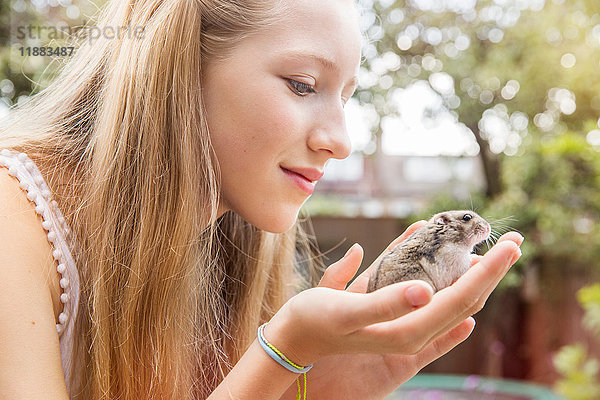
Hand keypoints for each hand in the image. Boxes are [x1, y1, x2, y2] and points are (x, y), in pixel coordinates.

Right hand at [268, 221, 522, 399]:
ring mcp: (404, 315)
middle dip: (491, 267)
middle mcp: (413, 325)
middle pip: (464, 295)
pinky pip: (423, 281)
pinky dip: (436, 262)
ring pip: (449, 289)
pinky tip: (434, 238)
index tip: (511, 246)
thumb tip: (425, 290)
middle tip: (516, 240)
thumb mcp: (346, 314)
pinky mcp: (392, 304)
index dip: (488, 272)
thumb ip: (386, 304)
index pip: (461, 299)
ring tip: (488, 242)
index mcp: (409, 330)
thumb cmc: (315, 323)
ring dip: (471, 265)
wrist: (294, 335)